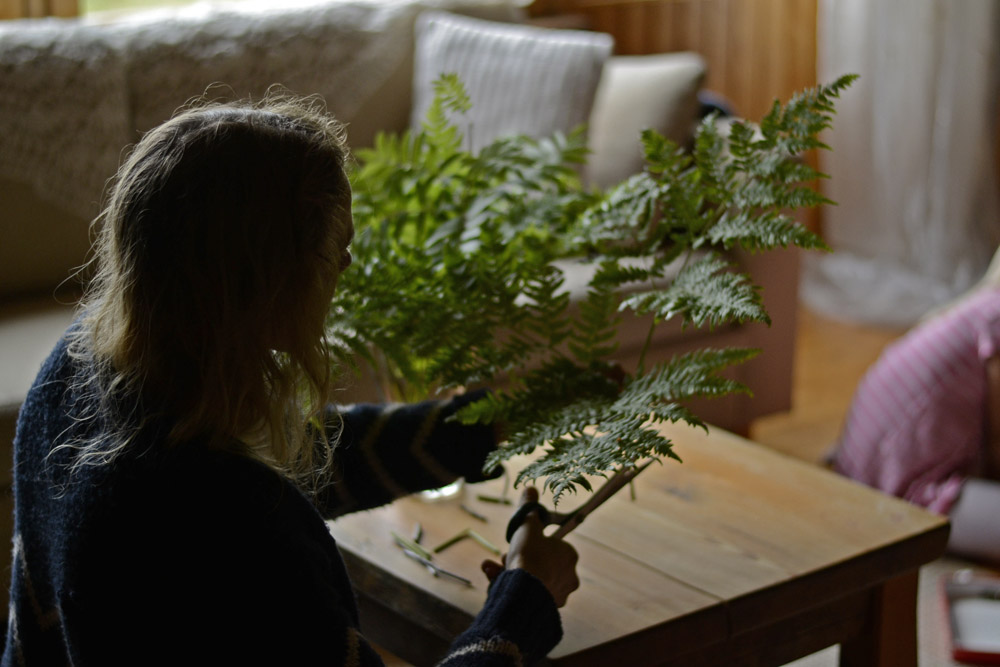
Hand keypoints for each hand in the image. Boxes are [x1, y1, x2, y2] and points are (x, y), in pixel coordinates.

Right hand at [480, 487, 579, 606]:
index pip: (552, 545)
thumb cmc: (529, 556)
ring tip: (495, 568)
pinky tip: (496, 582)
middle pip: (541, 563)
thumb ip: (529, 509)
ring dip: (512, 572)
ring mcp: (559, 594)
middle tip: (506, 556)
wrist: (524, 593)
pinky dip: (513, 587)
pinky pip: (528, 594)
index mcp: (570, 555)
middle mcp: (569, 576)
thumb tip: (530, 489)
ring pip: (533, 579)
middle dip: (520, 559)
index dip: (533, 543)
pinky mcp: (547, 610)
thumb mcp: (527, 526)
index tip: (519, 543)